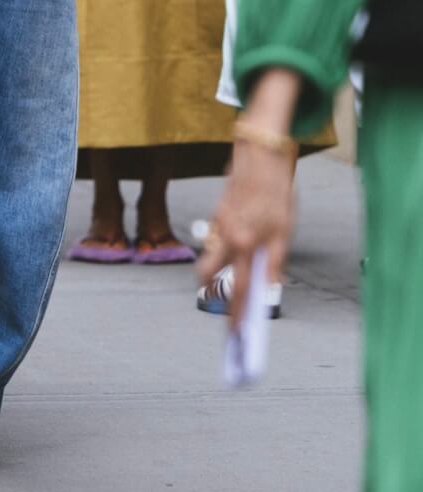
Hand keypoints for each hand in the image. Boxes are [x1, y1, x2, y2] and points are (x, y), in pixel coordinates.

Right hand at [198, 69, 300, 326]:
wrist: (259, 156)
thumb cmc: (276, 194)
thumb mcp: (285, 231)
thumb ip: (275, 262)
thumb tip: (270, 288)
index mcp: (244, 245)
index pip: (236, 289)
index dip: (235, 314)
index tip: (234, 334)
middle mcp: (225, 237)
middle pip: (206, 274)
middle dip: (210, 289)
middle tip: (223, 300)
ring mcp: (217, 225)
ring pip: (209, 256)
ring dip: (216, 267)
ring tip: (235, 268)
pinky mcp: (216, 214)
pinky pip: (216, 238)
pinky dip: (223, 247)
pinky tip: (241, 238)